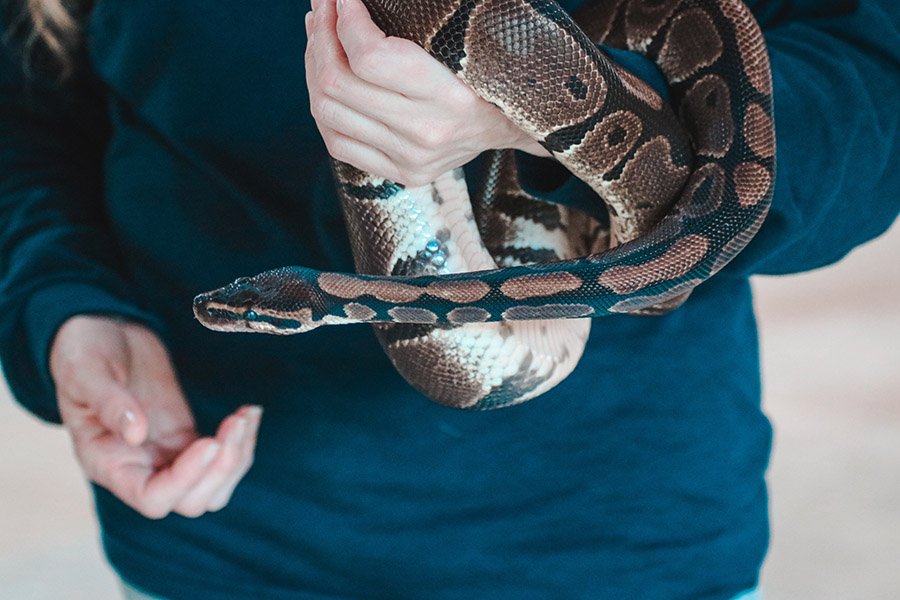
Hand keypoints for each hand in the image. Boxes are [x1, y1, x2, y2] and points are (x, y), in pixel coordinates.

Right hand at [50, 315, 261, 518]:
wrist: (102, 333)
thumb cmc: (85, 353)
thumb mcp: (87, 370)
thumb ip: (109, 402)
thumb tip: (135, 434)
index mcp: (108, 463)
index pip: (152, 498)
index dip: (184, 480)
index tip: (208, 442)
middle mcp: (140, 469)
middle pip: (192, 501)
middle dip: (221, 468)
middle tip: (235, 422)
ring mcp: (167, 456)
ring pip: (214, 488)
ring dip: (238, 458)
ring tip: (246, 415)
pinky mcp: (187, 439)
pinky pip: (222, 459)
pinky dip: (242, 441)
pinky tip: (248, 412)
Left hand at [305, 0, 548, 186]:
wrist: (514, 124)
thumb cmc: (484, 69)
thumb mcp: (461, 39)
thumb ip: (411, 20)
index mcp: (450, 95)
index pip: (370, 57)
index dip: (345, 19)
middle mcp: (427, 133)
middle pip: (339, 83)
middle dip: (321, 35)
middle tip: (323, 6)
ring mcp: (410, 159)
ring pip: (328, 111)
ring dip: (315, 66)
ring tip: (320, 36)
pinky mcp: (400, 174)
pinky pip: (336, 141)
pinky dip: (323, 105)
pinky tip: (327, 78)